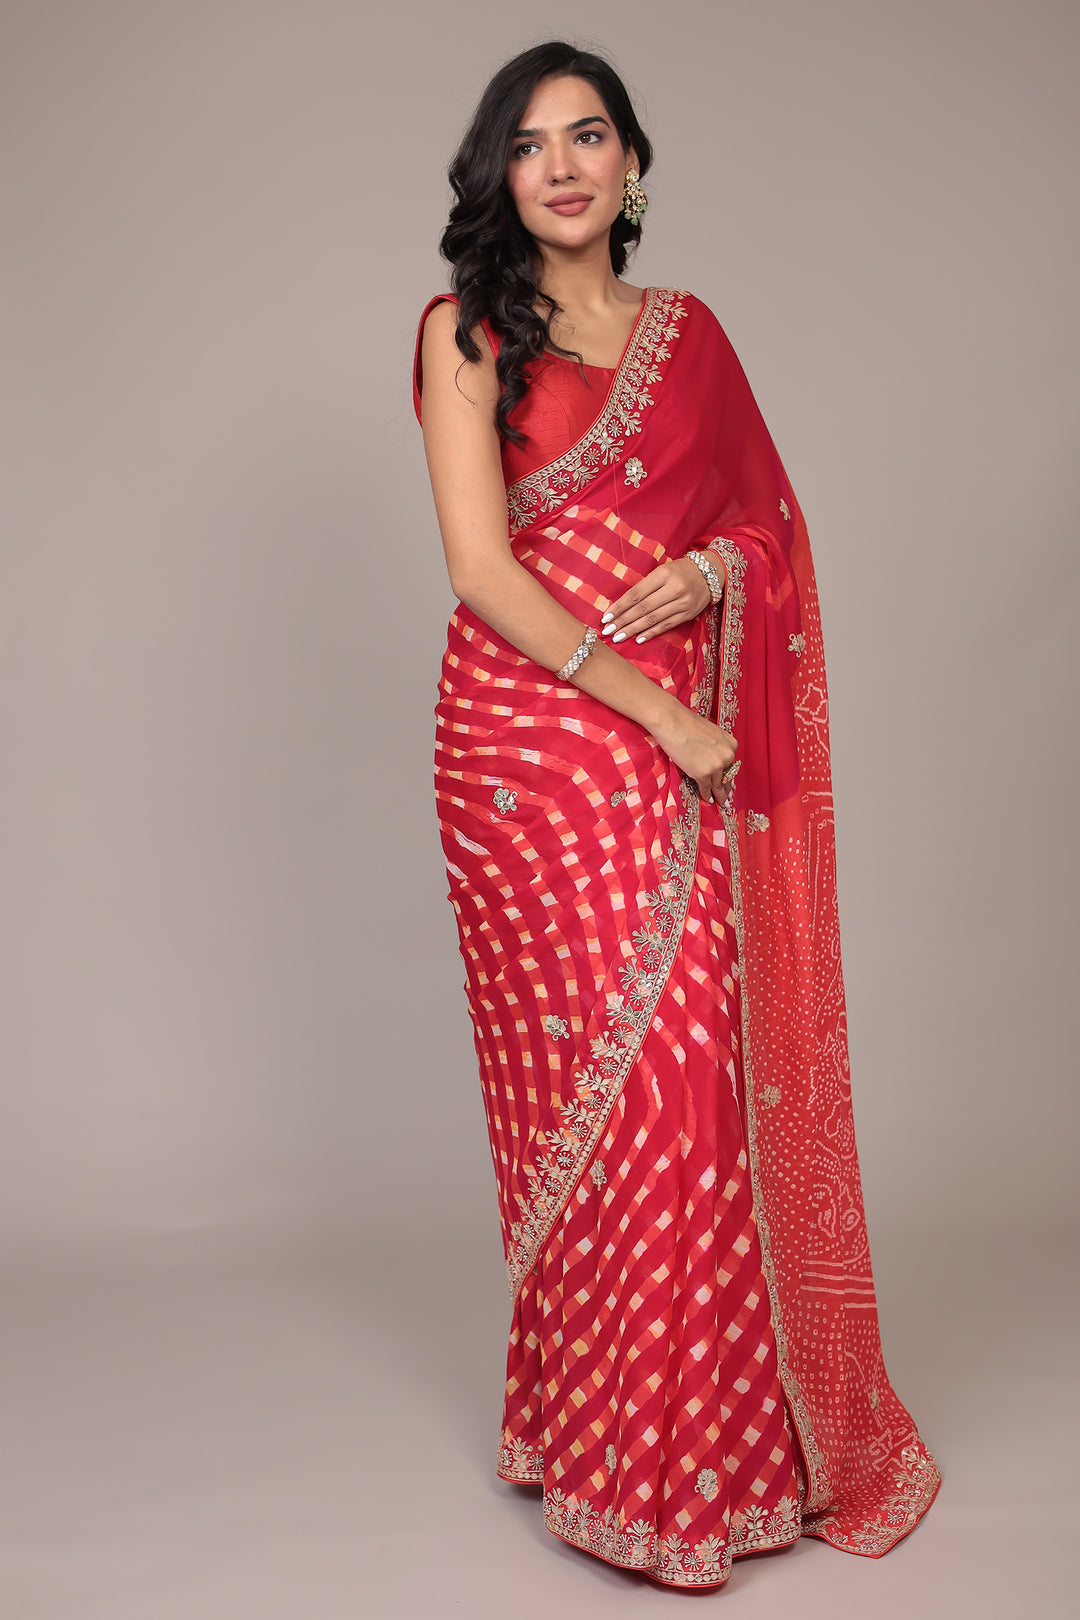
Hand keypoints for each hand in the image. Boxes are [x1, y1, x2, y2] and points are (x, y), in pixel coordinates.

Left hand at [601, 556, 721, 645]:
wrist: (710, 573)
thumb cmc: (680, 570)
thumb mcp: (662, 570)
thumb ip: (645, 586)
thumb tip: (621, 606)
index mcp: (663, 574)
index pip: (636, 593)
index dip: (620, 607)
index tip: (606, 617)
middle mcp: (673, 588)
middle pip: (643, 608)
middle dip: (623, 621)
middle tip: (607, 631)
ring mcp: (682, 603)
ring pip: (653, 619)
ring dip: (633, 630)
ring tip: (618, 637)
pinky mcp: (688, 614)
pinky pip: (666, 625)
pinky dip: (651, 633)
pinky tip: (638, 639)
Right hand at [651, 697, 739, 806]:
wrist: (672, 723)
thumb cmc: (686, 723)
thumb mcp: (710, 733)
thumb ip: (715, 747)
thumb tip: (711, 757)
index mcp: (731, 744)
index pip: (731, 764)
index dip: (729, 775)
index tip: (729, 782)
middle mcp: (727, 756)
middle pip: (728, 776)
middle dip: (726, 787)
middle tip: (727, 797)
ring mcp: (716, 766)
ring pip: (718, 786)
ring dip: (719, 795)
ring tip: (720, 802)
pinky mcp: (703, 774)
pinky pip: (706, 789)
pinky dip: (706, 795)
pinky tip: (708, 799)